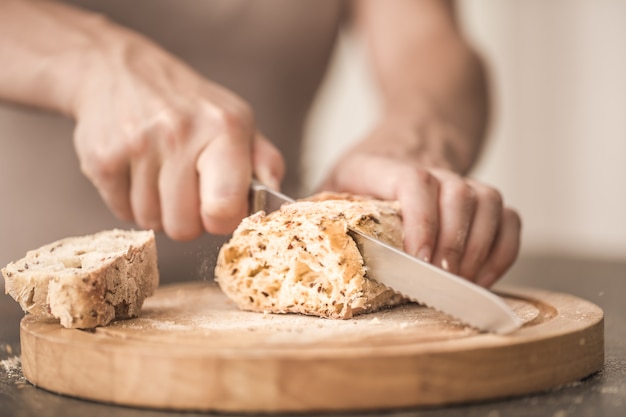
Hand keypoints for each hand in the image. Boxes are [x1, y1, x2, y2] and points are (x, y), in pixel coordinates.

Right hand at [71, 30, 283, 239]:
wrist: (119, 70)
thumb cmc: (189, 106)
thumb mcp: (237, 120)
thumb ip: (264, 161)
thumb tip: (280, 202)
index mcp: (225, 128)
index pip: (224, 209)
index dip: (222, 220)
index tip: (218, 207)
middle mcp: (180, 133)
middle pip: (184, 228)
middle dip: (187, 218)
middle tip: (186, 189)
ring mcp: (138, 144)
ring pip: (151, 222)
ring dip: (158, 209)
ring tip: (160, 175)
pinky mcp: (102, 157)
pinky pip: (122, 212)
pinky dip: (130, 202)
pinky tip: (136, 172)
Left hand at [319, 117, 520, 287]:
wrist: (414, 130)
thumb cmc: (368, 167)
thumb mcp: (334, 179)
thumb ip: (316, 207)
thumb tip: (288, 239)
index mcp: (383, 164)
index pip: (414, 180)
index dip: (421, 219)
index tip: (419, 257)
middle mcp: (430, 166)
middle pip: (458, 194)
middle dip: (453, 243)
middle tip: (439, 280)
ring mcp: (461, 178)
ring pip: (489, 202)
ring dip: (480, 247)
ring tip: (460, 281)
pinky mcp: (481, 195)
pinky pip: (509, 217)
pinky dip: (503, 249)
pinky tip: (483, 275)